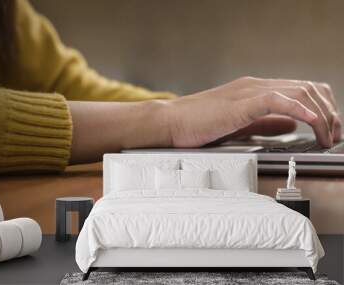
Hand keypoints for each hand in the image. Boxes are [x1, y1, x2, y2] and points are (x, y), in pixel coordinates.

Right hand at [166, 77, 340, 147]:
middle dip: (329, 112)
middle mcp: (255, 86)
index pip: (301, 90)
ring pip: (299, 92)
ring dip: (321, 115)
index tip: (328, 129)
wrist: (169, 122)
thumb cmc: (197, 125)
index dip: (322, 108)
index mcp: (255, 90)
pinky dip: (301, 110)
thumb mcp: (239, 124)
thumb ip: (265, 122)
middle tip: (333, 135)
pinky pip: (278, 100)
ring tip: (325, 136)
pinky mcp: (240, 103)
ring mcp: (248, 92)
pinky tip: (310, 123)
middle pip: (308, 88)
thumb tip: (291, 123)